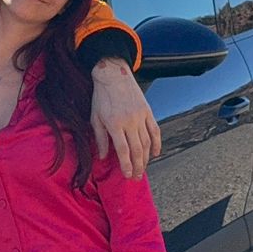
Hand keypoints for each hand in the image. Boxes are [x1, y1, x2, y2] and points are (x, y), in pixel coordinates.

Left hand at [90, 59, 161, 177]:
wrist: (113, 74)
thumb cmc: (101, 96)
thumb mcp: (95, 117)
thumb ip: (100, 138)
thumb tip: (103, 156)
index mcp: (114, 124)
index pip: (123, 150)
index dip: (126, 165)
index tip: (128, 175)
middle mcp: (129, 121)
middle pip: (137, 149)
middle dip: (138, 166)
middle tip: (137, 177)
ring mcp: (140, 116)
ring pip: (147, 142)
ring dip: (146, 158)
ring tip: (144, 168)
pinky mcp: (148, 111)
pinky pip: (155, 130)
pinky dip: (157, 143)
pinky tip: (155, 153)